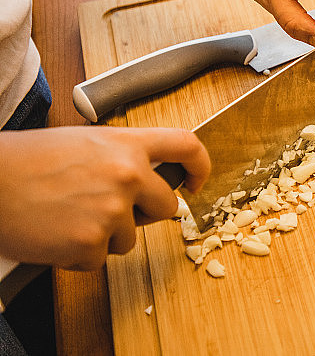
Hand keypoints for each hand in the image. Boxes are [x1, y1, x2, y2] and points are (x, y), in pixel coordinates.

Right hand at [0, 126, 209, 269]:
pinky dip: (80, 253)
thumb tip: (147, 176)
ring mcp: (112, 211)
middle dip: (144, 213)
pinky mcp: (92, 243)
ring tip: (70, 215)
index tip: (196, 181)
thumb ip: (123, 156)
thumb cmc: (28, 160)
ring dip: (107, 235)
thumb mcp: (86, 141)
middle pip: (167, 206)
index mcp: (127, 144)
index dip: (200, 165)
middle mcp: (127, 175)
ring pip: (131, 238)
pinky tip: (57, 232)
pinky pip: (100, 258)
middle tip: (106, 207)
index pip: (186, 145)